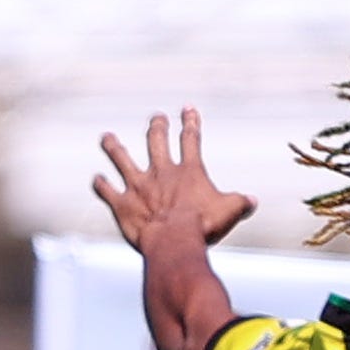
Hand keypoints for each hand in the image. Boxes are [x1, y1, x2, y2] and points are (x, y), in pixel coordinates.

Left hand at [94, 111, 254, 250]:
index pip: (191, 140)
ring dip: (114, 147)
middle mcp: (160, 173)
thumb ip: (241, 203)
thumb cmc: (204, 226)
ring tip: (108, 138)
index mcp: (188, 172)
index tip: (188, 109)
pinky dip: (101, 184)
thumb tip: (252, 200)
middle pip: (156, 142)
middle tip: (157, 118)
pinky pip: (107, 190)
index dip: (190, 123)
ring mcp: (138, 186)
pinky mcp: (122, 203)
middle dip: (157, 127)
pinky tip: (97, 179)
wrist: (174, 240)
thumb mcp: (230, 212)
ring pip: (121, 158)